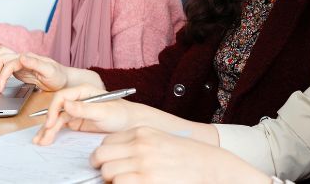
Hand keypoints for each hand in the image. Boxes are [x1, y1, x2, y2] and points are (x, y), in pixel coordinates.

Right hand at [0, 49, 68, 92]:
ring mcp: (20, 64)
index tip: (0, 88)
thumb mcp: (49, 70)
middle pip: (0, 58)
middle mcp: (22, 59)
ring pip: (0, 60)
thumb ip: (35, 63)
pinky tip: (1, 83)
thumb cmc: (58, 75)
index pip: (8, 64)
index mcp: (28, 58)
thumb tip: (21, 57)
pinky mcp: (19, 71)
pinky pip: (4, 67)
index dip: (2, 76)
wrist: (63, 79)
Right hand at [33, 84, 136, 145]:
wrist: (130, 123)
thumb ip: (84, 108)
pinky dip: (52, 132)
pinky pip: (61, 125)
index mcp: (84, 91)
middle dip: (47, 122)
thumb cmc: (121, 114)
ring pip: (57, 118)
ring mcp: (76, 110)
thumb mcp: (104, 112)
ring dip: (47, 129)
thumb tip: (66, 104)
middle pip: (57, 109)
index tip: (50, 123)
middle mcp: (78, 99)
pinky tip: (45, 139)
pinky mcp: (76, 120)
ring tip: (40, 141)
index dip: (53, 109)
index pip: (62, 96)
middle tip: (42, 137)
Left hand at [90, 127, 271, 183]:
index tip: (111, 163)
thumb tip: (113, 157)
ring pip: (107, 173)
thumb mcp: (160, 140)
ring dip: (112, 180)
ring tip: (126, 181)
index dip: (105, 155)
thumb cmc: (185, 155)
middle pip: (100, 156)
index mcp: (142, 132)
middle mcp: (140, 145)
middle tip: (111, 175)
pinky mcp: (146, 181)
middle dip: (102, 167)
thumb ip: (137, 144)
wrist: (209, 166)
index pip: (106, 142)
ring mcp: (142, 164)